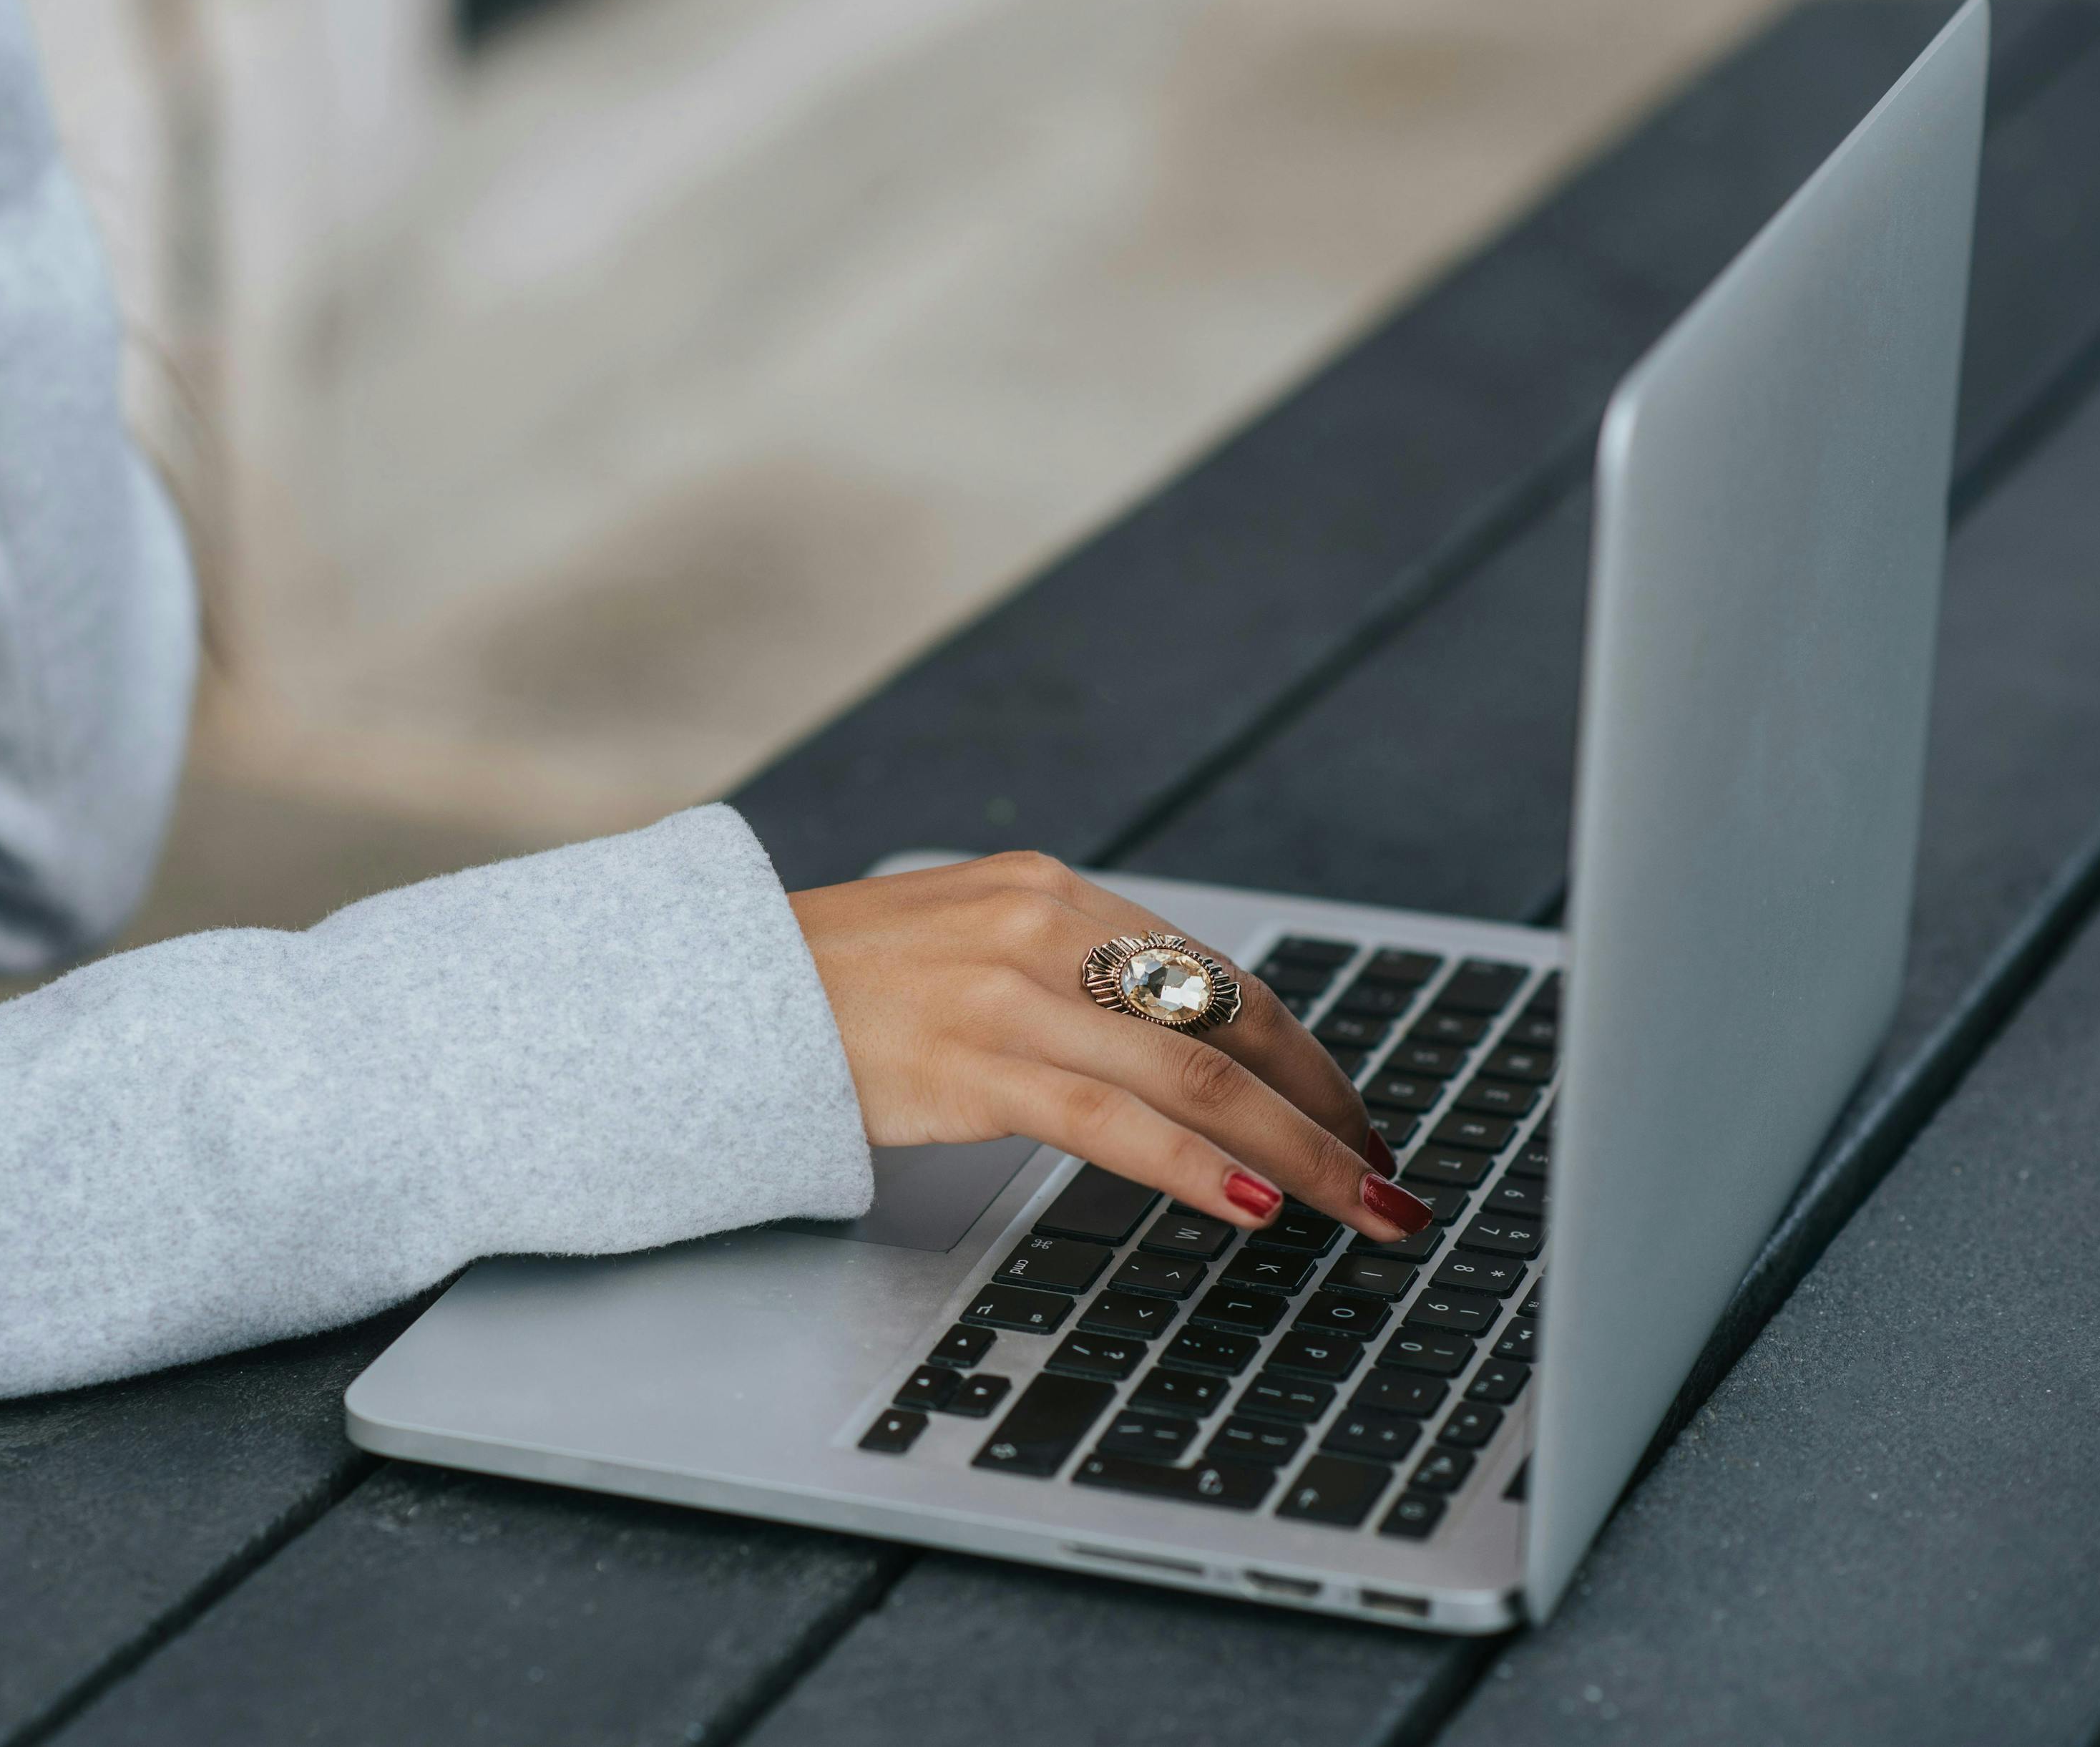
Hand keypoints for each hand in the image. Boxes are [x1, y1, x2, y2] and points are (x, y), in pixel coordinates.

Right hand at [792, 852, 1432, 1242]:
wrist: (709, 988)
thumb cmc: (831, 987)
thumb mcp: (961, 945)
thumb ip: (1058, 979)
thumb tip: (1165, 1052)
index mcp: (1049, 891)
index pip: (1215, 980)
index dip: (1303, 1057)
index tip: (1350, 1117)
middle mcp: (1042, 924)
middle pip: (1228, 1025)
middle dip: (1328, 1110)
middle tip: (1390, 1178)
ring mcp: (1008, 991)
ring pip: (1196, 1075)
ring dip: (1300, 1152)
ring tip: (1364, 1208)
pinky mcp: (971, 1062)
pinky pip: (1114, 1122)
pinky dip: (1200, 1167)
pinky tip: (1258, 1206)